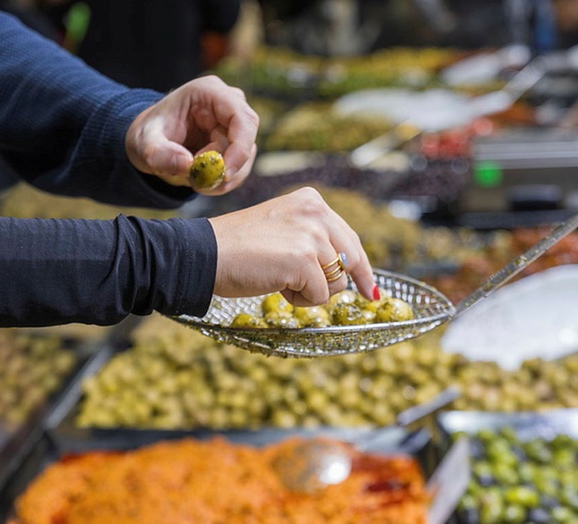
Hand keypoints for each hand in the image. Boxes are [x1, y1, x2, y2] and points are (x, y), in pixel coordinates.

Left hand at [125, 75, 258, 194]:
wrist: (150, 142)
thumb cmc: (149, 135)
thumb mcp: (144, 143)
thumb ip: (160, 154)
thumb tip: (188, 164)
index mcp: (208, 91)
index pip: (240, 117)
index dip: (239, 147)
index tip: (224, 173)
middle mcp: (227, 103)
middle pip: (247, 136)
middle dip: (230, 165)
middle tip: (205, 182)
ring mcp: (233, 122)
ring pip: (246, 155)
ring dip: (224, 175)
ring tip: (194, 180)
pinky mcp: (235, 141)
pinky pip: (241, 165)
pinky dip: (224, 180)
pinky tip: (202, 181)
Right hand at [208, 187, 377, 306]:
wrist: (205, 253)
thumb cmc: (238, 247)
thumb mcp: (283, 229)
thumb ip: (313, 240)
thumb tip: (347, 269)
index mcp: (312, 201)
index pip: (350, 238)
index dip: (362, 267)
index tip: (371, 289)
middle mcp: (316, 213)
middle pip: (350, 260)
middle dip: (340, 283)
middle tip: (352, 299)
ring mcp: (311, 235)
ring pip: (336, 282)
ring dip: (311, 290)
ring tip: (279, 278)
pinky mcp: (304, 259)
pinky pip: (319, 295)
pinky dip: (300, 299)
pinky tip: (276, 284)